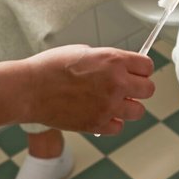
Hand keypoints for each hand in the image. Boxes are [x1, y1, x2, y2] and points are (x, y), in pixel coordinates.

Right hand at [25, 45, 153, 135]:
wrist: (30, 89)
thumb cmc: (51, 67)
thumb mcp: (85, 51)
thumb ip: (107, 61)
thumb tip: (119, 67)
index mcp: (114, 60)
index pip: (147, 66)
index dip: (141, 69)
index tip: (136, 72)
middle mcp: (116, 83)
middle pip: (148, 90)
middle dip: (139, 88)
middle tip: (127, 88)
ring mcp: (108, 106)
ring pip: (138, 111)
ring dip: (128, 107)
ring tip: (113, 103)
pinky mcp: (97, 125)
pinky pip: (118, 127)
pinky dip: (111, 123)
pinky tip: (100, 114)